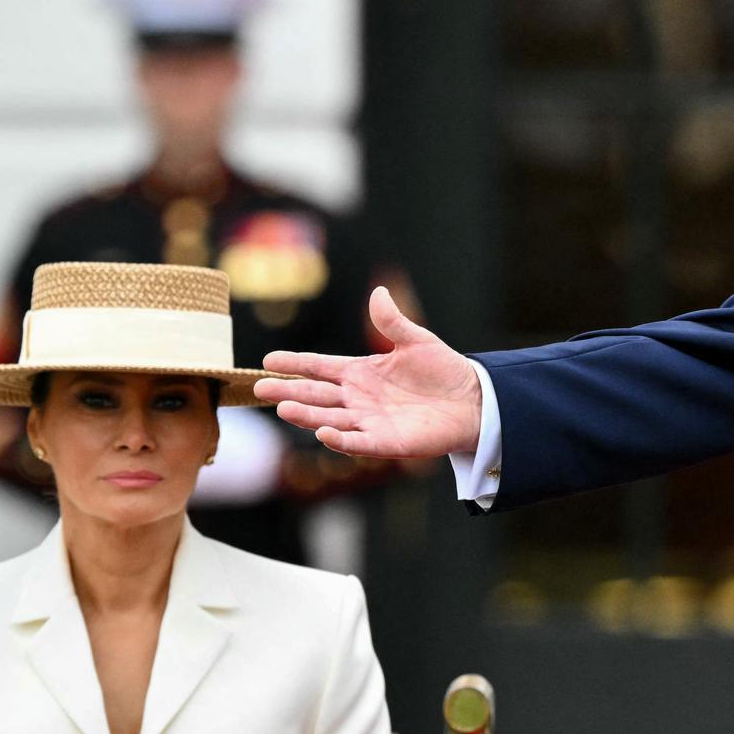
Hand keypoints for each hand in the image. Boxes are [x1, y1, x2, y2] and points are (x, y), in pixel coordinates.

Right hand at [257, 286, 482, 459]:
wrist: (473, 401)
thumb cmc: (443, 371)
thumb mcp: (417, 341)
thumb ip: (392, 322)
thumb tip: (378, 291)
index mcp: (360, 372)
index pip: (319, 367)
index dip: (295, 364)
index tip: (267, 360)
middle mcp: (358, 398)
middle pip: (315, 395)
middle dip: (287, 392)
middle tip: (259, 389)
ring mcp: (369, 421)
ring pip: (329, 418)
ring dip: (306, 415)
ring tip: (283, 408)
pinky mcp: (386, 442)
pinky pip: (357, 442)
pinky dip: (340, 439)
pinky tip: (323, 431)